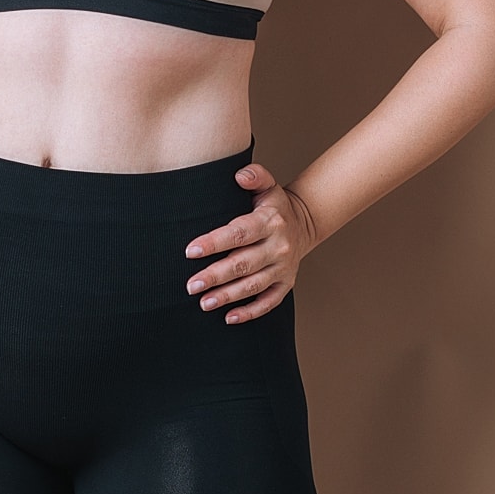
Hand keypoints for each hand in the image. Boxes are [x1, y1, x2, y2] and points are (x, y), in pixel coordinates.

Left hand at [183, 161, 320, 322]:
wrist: (304, 223)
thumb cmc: (274, 205)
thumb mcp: (268, 185)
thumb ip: (255, 176)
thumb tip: (239, 175)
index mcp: (270, 222)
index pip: (239, 233)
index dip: (214, 243)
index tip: (190, 251)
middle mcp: (278, 247)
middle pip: (243, 264)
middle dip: (216, 276)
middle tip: (191, 285)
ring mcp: (283, 268)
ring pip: (253, 286)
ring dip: (228, 296)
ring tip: (203, 302)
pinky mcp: (286, 284)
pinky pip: (269, 302)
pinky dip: (250, 312)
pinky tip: (229, 318)